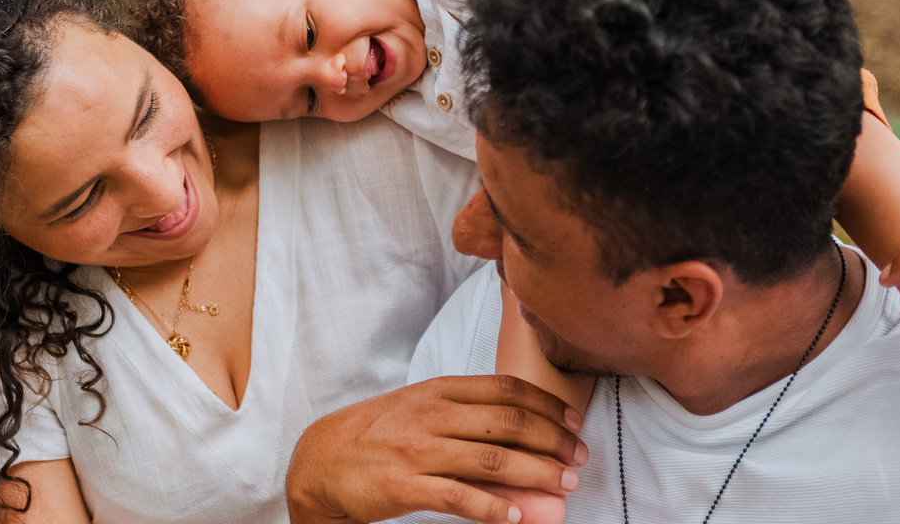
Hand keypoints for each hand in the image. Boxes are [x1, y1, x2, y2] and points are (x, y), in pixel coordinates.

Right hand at [285, 374, 587, 523]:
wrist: (321, 459)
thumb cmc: (379, 432)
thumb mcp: (421, 407)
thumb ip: (467, 412)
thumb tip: (521, 427)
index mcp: (439, 390)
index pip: (505, 389)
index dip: (546, 405)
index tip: (573, 422)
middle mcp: (432, 414)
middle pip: (508, 423)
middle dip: (552, 441)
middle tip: (577, 459)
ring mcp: (417, 449)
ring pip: (491, 460)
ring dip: (536, 474)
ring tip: (562, 487)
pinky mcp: (403, 486)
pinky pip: (457, 497)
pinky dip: (492, 508)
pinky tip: (515, 518)